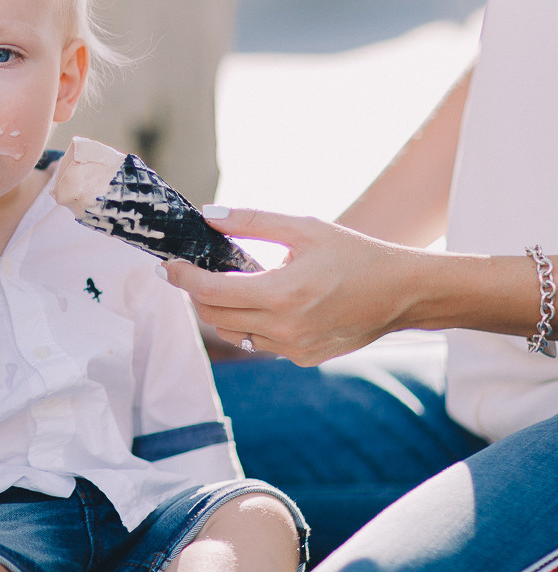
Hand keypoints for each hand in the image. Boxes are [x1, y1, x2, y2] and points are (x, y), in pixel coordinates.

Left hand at [163, 207, 418, 365]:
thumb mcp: (304, 228)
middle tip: (191, 271)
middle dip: (197, 294)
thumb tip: (209, 213)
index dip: (183, 278)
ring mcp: (294, 348)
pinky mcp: (303, 358)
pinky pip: (260, 342)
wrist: (404, 293)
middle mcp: (285, 328)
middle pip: (215, 317)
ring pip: (235, 334)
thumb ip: (252, 220)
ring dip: (221, 311)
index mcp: (283, 294)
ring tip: (224, 284)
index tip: (167, 265)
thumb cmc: (355, 254)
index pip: (211, 292)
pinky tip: (261, 302)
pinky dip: (250, 323)